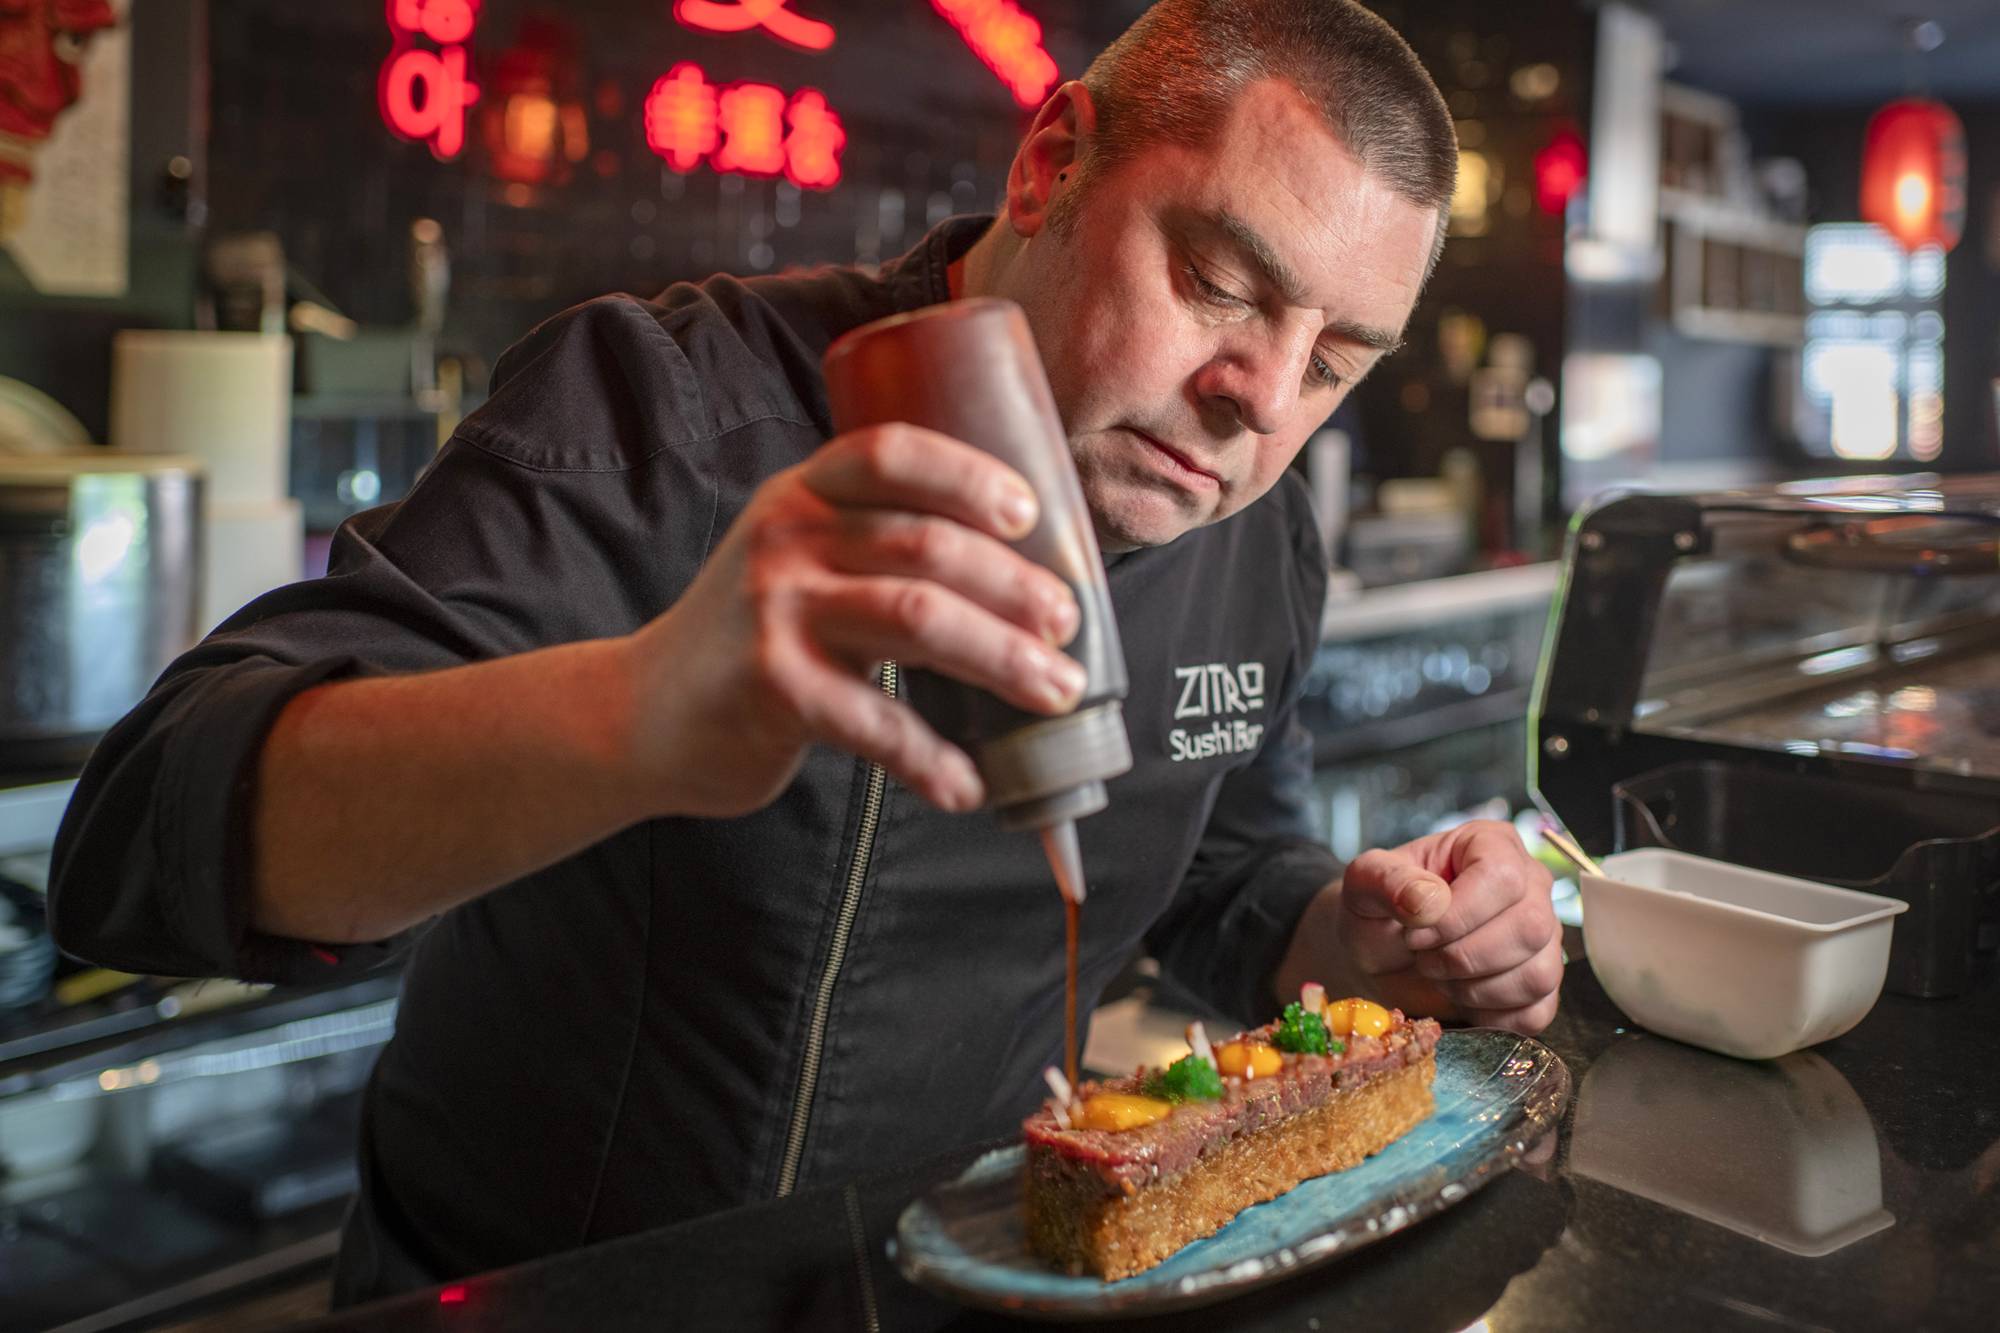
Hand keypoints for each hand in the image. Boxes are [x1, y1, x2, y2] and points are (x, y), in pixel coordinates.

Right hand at [624, 423, 1081, 818]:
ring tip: (1056, 694)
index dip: (969, 476)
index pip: (892, 454)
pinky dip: (932, 760)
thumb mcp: (797, 560)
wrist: (641, 714)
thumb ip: (874, 547)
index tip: (1030, 516)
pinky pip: (876, 722)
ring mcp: (775, 610)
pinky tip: (968, 786)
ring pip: (919, 619)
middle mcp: (786, 537)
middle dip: (1016, 588)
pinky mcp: (772, 688)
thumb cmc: (752, 638)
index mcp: (804, 493)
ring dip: (1003, 660)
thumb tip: (1022, 581)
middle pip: (928, 545)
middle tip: (1068, 629)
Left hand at [1284, 820, 1559, 1033]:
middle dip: (1463, 956)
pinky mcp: (1541, 986)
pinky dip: (1490, 1016)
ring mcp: (1544, 937)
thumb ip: (1387, 880)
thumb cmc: (1378, 911)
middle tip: (1424, 958)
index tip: (1415, 932)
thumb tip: (1429, 901)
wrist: (1378, 956)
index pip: (1502, 877)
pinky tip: (1460, 997)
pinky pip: (1535, 1012)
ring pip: (1538, 974)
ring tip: (1440, 974)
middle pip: (1530, 927)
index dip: (1457, 915)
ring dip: (1475, 988)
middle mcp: (1530, 885)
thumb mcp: (1364, 884)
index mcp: (1492, 844)